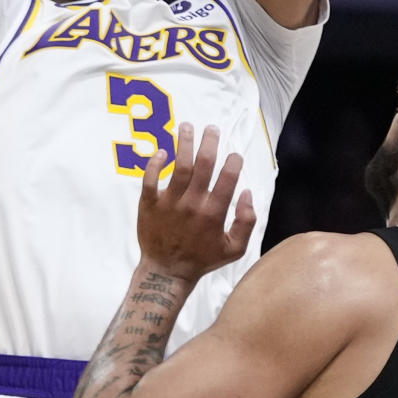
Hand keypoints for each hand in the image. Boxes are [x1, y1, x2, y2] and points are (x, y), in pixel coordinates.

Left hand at [138, 123, 255, 281]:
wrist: (166, 272)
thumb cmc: (202, 259)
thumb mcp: (234, 249)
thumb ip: (247, 221)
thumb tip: (248, 193)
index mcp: (213, 214)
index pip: (227, 179)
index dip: (233, 162)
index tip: (234, 154)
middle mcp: (192, 205)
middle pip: (203, 165)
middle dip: (210, 142)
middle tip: (212, 128)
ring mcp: (169, 203)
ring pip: (178, 166)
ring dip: (184, 143)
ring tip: (187, 126)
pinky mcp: (149, 204)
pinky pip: (150, 178)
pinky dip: (155, 163)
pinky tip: (162, 151)